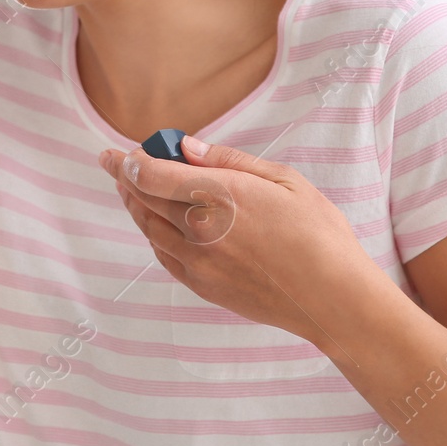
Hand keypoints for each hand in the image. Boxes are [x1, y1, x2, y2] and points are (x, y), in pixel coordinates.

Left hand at [97, 135, 376, 344]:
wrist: (333, 298)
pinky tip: (154, 226)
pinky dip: (153, 236)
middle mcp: (202, 229)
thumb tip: (186, 148)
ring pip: (150, 230)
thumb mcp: (284, 180)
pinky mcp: (204, 287)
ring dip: (135, 207)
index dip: (130, 162)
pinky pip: (165, 257)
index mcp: (221, 195)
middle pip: (146, 200)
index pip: (154, 175)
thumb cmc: (318, 233)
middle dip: (125, 179)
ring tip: (129, 190)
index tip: (117, 153)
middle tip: (113, 163)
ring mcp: (199, 262)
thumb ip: (230, 161)